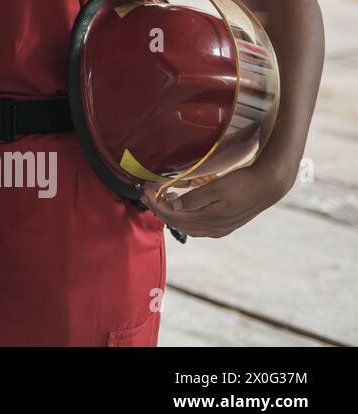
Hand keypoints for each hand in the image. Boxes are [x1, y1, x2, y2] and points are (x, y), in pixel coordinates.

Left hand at [139, 163, 291, 237]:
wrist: (268, 186)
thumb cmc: (242, 183)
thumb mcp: (217, 188)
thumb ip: (194, 199)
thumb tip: (172, 208)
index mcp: (209, 221)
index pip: (173, 216)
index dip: (156, 204)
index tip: (145, 190)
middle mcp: (212, 229)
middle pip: (177, 223)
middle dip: (158, 208)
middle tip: (146, 193)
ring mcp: (218, 229)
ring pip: (185, 226)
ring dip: (170, 213)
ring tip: (159, 198)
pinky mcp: (223, 226)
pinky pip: (196, 226)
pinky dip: (183, 217)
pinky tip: (179, 206)